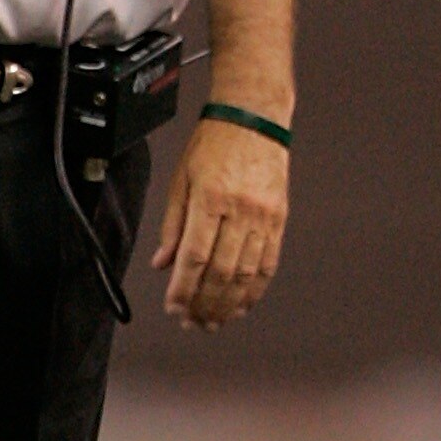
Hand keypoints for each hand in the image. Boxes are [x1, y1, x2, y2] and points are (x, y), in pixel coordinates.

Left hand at [151, 113, 288, 329]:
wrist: (255, 117)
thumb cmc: (213, 143)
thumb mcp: (181, 179)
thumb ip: (173, 225)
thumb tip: (162, 264)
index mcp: (210, 199)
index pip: (194, 257)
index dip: (183, 289)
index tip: (174, 308)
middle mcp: (240, 211)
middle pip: (221, 272)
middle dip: (205, 304)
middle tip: (193, 322)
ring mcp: (263, 217)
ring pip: (246, 274)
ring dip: (229, 304)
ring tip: (214, 321)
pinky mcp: (279, 220)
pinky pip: (269, 264)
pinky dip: (255, 290)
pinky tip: (242, 305)